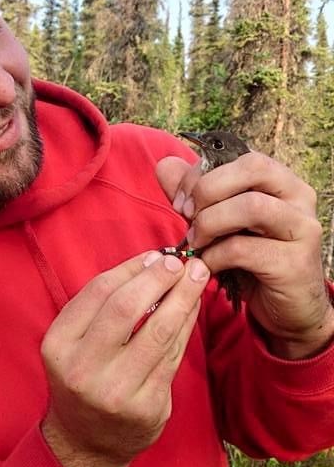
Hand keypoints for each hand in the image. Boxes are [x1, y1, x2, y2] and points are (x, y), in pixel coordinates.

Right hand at [41, 251, 209, 466]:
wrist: (85, 443)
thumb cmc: (84, 379)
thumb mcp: (73, 343)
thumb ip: (102, 306)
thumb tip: (152, 262)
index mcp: (58, 345)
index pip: (98, 292)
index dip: (132, 268)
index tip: (156, 255)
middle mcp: (82, 369)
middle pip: (125, 308)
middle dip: (158, 279)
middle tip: (181, 262)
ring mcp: (115, 391)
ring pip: (157, 331)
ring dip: (183, 298)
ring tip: (198, 277)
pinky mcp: (147, 407)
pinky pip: (172, 356)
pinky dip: (186, 326)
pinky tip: (193, 308)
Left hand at [156, 150, 333, 358]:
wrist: (288, 310)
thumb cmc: (252, 261)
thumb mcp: (219, 223)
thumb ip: (194, 193)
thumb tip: (164, 165)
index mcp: (280, 180)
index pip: (240, 156)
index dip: (201, 173)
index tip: (179, 201)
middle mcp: (298, 197)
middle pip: (252, 168)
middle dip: (207, 189)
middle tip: (186, 215)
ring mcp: (302, 228)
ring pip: (251, 206)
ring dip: (210, 223)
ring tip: (195, 242)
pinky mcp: (295, 262)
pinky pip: (245, 249)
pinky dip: (215, 256)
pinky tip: (207, 266)